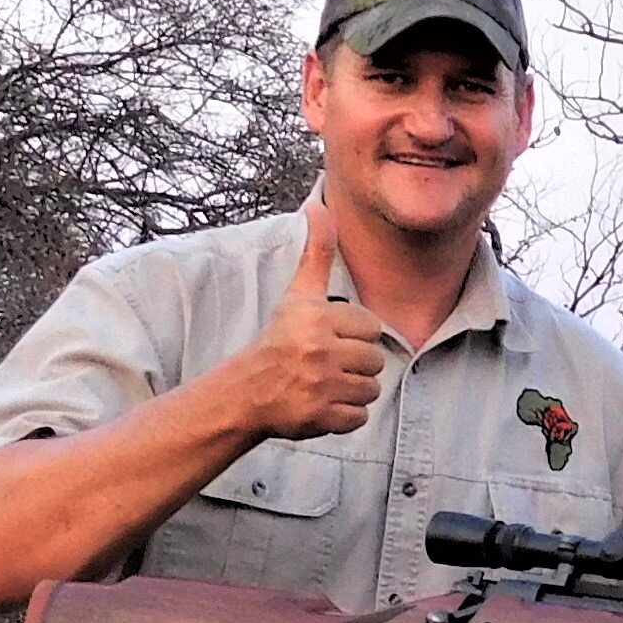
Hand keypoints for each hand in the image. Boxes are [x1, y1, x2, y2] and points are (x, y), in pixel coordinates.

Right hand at [236, 202, 385, 439]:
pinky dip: (345, 416)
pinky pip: (358, 417)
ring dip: (353, 390)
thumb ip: (317, 252)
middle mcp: (319, 350)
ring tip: (327, 383)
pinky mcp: (321, 416)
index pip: (372, 328)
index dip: (356, 336)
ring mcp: (320, 385)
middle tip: (327, 364)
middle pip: (375, 361)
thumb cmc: (280, 339)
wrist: (248, 390)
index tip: (329, 339)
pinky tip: (323, 404)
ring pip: (371, 390)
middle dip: (357, 365)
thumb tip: (318, 205)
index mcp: (318, 317)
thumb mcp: (299, 294)